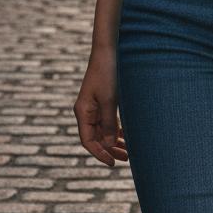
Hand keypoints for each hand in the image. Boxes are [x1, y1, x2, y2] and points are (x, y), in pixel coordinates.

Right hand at [73, 48, 127, 165]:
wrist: (109, 49)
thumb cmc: (108, 72)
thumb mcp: (110, 100)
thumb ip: (109, 123)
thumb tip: (110, 145)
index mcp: (83, 112)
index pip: (88, 141)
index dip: (99, 154)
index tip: (112, 163)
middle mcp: (87, 111)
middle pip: (96, 138)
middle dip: (110, 150)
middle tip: (126, 159)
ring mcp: (95, 106)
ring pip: (103, 130)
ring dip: (114, 141)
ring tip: (129, 152)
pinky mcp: (104, 100)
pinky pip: (108, 121)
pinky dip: (117, 130)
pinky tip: (127, 136)